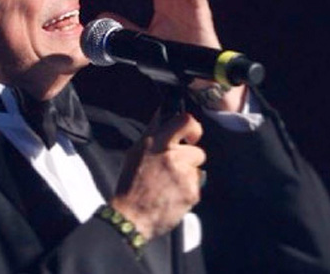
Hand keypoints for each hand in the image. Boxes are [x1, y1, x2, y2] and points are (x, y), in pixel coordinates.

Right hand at [111, 113, 205, 239]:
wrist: (131, 217)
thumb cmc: (131, 184)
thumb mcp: (135, 152)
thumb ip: (152, 133)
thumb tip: (162, 112)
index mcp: (156, 143)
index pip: (185, 121)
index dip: (193, 127)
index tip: (191, 136)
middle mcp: (172, 156)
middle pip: (198, 151)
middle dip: (189, 160)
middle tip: (175, 170)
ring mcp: (184, 175)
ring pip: (198, 170)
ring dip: (188, 176)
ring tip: (170, 186)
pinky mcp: (192, 192)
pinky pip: (197, 187)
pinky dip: (188, 191)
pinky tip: (173, 196)